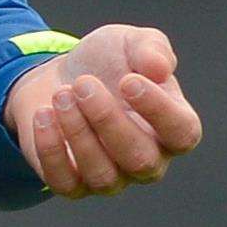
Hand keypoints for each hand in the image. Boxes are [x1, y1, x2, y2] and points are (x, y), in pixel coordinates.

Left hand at [3, 23, 202, 196]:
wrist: (57, 75)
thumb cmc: (105, 63)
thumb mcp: (129, 42)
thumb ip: (152, 48)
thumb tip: (159, 68)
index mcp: (171, 127)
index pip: (183, 133)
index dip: (158, 110)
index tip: (128, 80)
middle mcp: (147, 159)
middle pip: (140, 160)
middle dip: (107, 119)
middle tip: (82, 83)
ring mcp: (111, 176)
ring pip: (104, 176)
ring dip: (78, 132)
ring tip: (60, 94)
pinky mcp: (72, 181)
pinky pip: (65, 183)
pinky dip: (51, 151)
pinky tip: (43, 114)